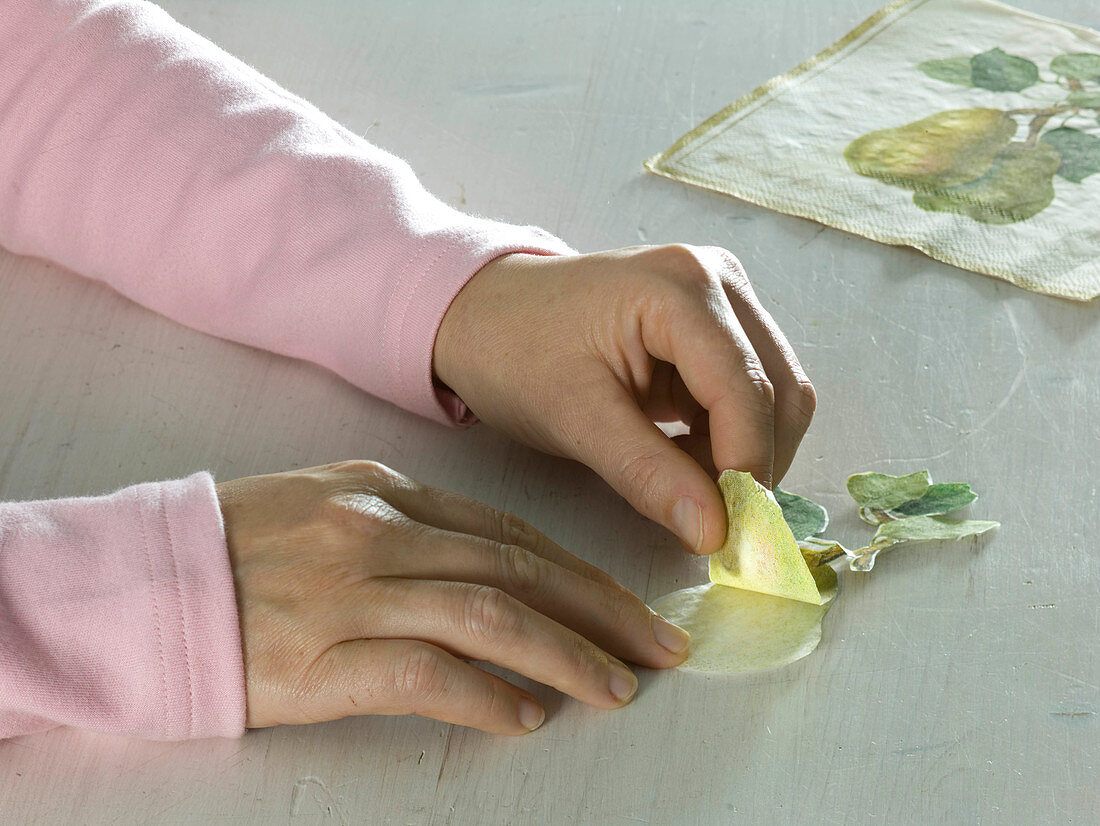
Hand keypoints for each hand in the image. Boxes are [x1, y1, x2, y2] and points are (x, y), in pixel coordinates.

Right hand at [216, 461, 688, 734]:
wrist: (142, 582)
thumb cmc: (236, 546)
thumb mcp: (326, 504)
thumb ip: (406, 524)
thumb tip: (488, 565)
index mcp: (385, 491)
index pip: (509, 532)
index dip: (581, 570)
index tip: (627, 602)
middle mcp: (380, 532)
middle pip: (517, 570)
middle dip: (601, 610)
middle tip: (657, 645)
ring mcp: (352, 590)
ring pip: (490, 616)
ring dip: (566, 654)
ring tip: (616, 687)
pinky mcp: (322, 656)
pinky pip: (425, 674)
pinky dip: (486, 696)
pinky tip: (524, 716)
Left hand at [434, 245, 815, 554]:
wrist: (485, 316)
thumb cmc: (514, 353)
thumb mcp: (573, 419)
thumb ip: (647, 474)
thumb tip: (715, 532)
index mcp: (677, 287)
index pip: (745, 390)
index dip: (745, 468)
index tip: (726, 533)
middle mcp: (715, 278)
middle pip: (779, 391)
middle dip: (752, 464)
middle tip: (708, 518)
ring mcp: (721, 297)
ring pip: (777, 394)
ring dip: (743, 452)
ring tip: (681, 481)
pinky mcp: (718, 321)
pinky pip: (752, 391)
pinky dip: (729, 437)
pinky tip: (681, 454)